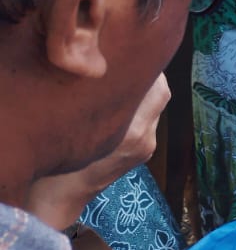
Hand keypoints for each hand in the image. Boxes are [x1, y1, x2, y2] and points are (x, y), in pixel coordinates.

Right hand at [27, 74, 170, 229]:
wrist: (62, 197)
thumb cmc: (59, 160)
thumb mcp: (75, 125)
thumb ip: (98, 99)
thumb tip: (110, 66)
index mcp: (130, 133)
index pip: (156, 88)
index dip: (148, 67)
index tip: (133, 52)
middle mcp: (144, 138)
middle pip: (162, 92)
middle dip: (149, 75)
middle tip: (128, 61)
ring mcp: (148, 145)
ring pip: (157, 104)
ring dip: (145, 90)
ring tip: (122, 80)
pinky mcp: (147, 150)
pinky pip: (151, 118)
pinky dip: (141, 105)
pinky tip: (120, 102)